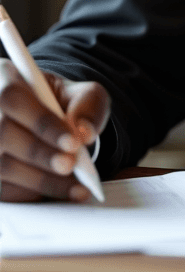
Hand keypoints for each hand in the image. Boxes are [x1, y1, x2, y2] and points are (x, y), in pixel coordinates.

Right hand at [0, 58, 110, 200]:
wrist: (47, 121)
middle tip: (71, 165)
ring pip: (1, 166)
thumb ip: (88, 104)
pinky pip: (3, 190)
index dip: (42, 122)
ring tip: (74, 185)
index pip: (12, 98)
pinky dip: (31, 194)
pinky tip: (56, 192)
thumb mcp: (80, 93)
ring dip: (40, 180)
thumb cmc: (60, 104)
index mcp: (4, 78)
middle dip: (42, 154)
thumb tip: (84, 132)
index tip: (74, 142)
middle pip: (3, 133)